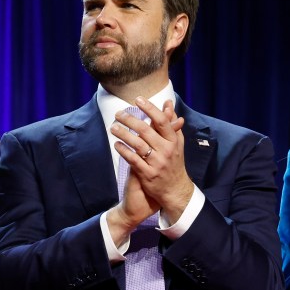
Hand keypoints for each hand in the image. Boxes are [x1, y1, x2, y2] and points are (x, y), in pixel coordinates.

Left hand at [111, 96, 192, 224]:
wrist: (175, 189)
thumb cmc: (174, 162)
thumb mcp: (176, 142)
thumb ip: (171, 122)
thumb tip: (168, 103)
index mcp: (173, 141)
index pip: (161, 121)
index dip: (150, 109)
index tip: (138, 100)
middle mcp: (166, 151)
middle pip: (146, 131)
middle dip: (130, 120)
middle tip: (118, 114)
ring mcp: (156, 163)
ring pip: (137, 144)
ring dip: (123, 134)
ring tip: (113, 127)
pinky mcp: (147, 174)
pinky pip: (133, 160)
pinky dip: (123, 151)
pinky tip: (116, 144)